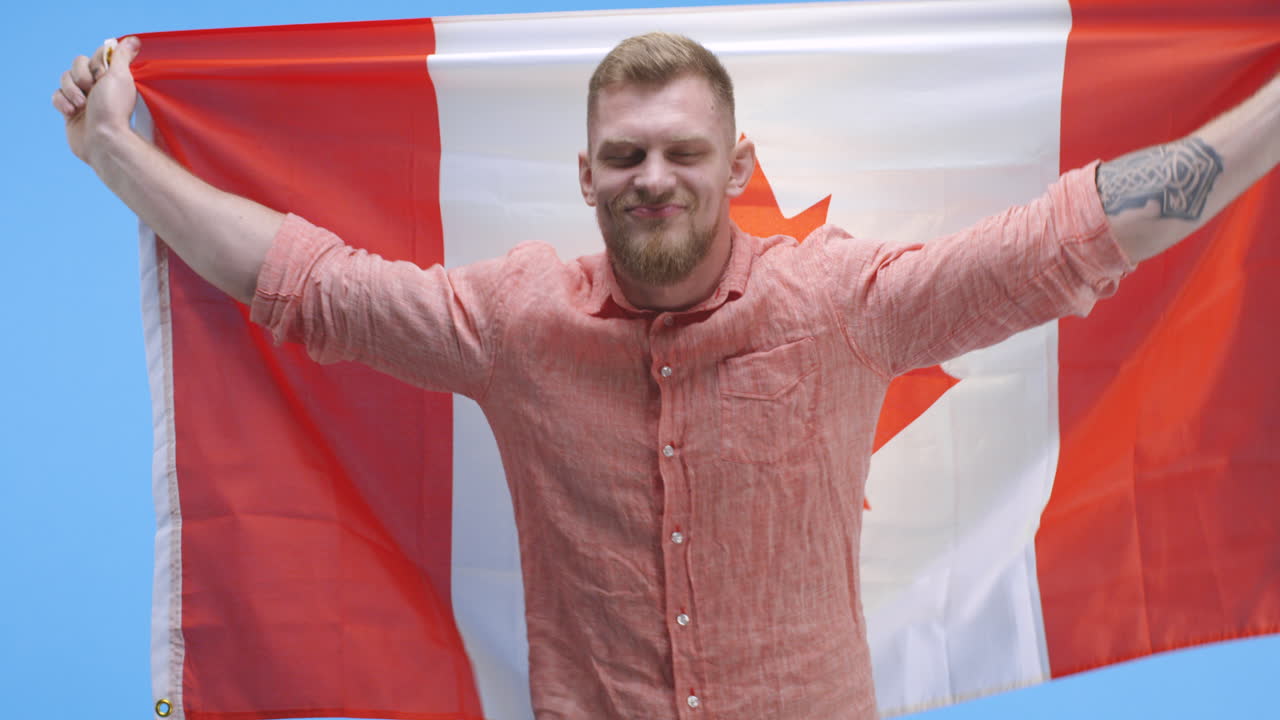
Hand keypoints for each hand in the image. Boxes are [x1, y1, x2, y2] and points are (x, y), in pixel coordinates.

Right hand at [52, 36, 140, 165]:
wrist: (103, 140)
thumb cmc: (114, 109)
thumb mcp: (121, 76)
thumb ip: (122, 56)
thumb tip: (133, 40)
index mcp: (111, 77)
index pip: (96, 56)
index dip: (95, 63)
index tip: (103, 74)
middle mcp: (97, 87)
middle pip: (76, 66)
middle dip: (81, 76)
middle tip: (92, 91)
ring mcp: (83, 99)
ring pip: (64, 80)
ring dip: (71, 91)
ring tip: (82, 106)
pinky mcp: (70, 111)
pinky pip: (56, 96)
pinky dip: (62, 102)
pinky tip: (72, 112)